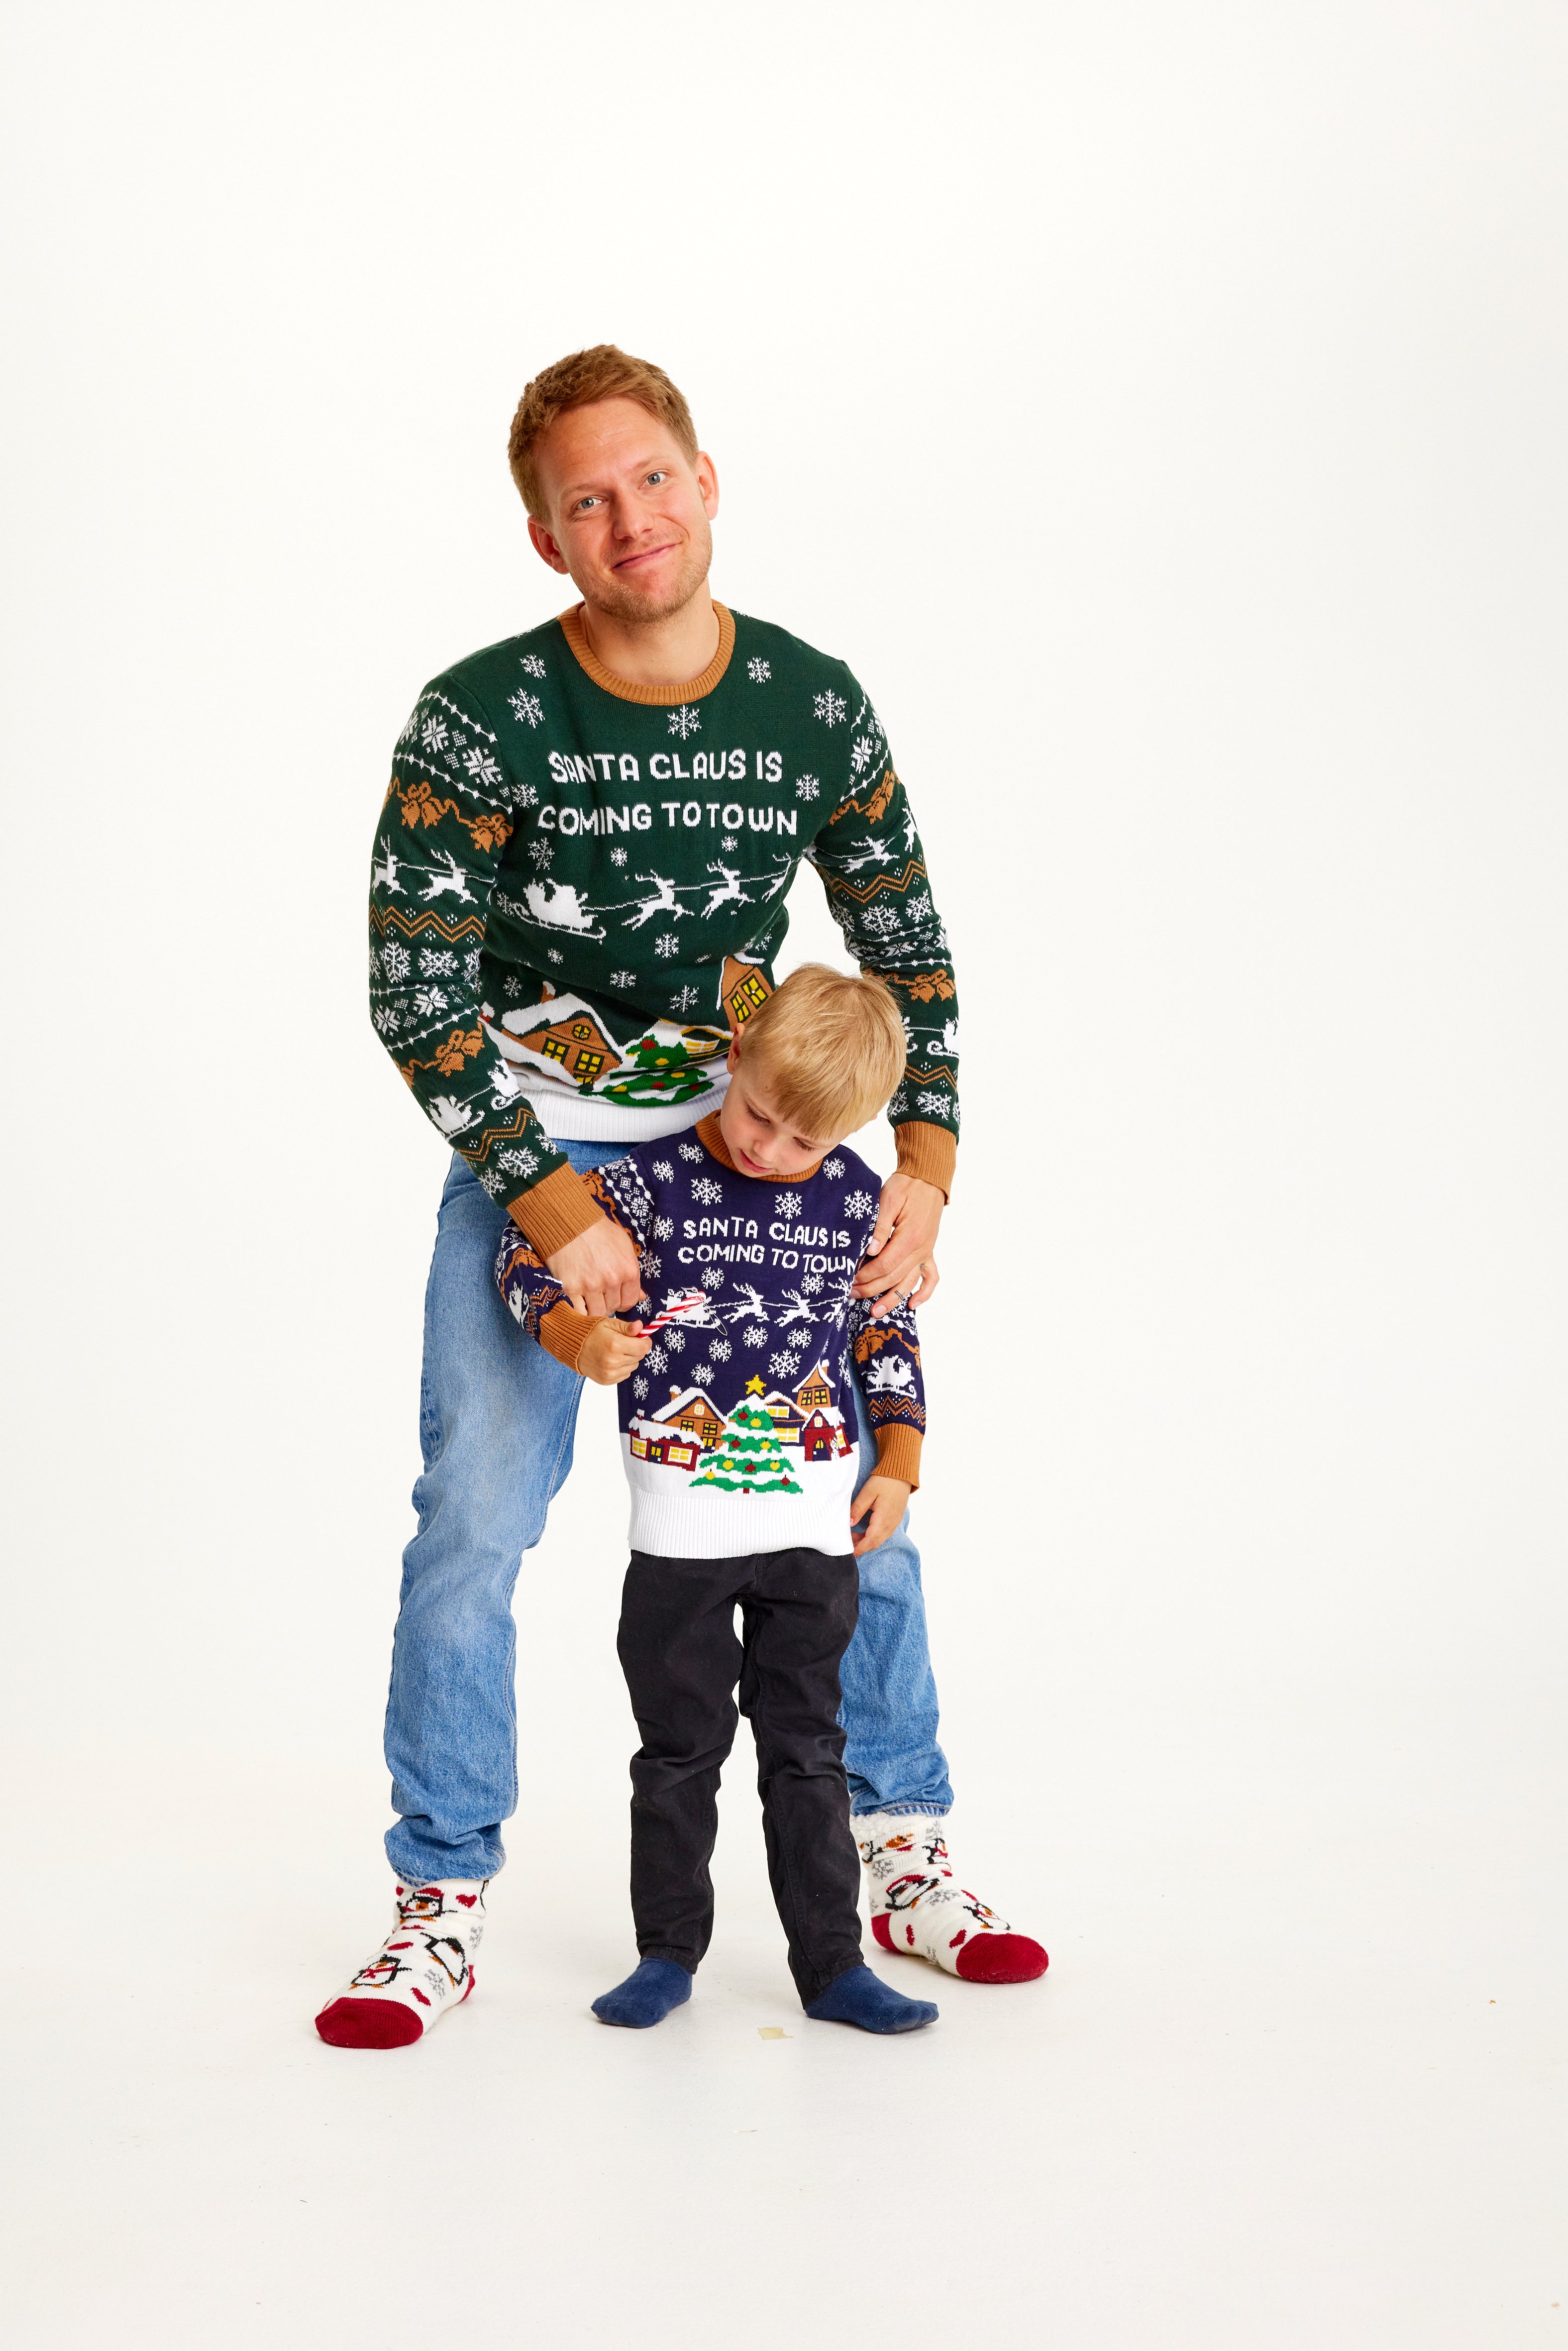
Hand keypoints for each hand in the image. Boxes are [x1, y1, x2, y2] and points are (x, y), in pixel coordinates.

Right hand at [544, 1215, 644, 1317]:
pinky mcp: (571, 1288)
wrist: (570, 1223)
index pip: (630, 1301)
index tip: (615, 1296)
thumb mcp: (624, 1245)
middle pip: (613, 1307)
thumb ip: (632, 1271)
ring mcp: (590, 1286)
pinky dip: (579, 1311)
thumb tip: (641, 1296)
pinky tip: (578, 1303)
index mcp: (628, 1270)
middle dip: (608, 1303)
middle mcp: (611, 1281)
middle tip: (599, 1294)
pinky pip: (579, 1312)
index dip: (622, 1301)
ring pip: (597, 1312)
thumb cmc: (598, 1231)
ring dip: (594, 1308)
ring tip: (588, 1297)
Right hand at [575, 1318, 652, 1386]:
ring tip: (615, 1351)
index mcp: (615, 1344)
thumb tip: (641, 1327)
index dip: (644, 1341)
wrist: (573, 1347)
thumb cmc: (591, 1332)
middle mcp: (613, 1361)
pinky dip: (622, 1367)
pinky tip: (611, 1360)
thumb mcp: (609, 1324)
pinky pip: (625, 1374)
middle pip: (640, 1356)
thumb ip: (627, 1327)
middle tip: (624, 1342)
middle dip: (635, 1348)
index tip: (639, 1337)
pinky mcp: (607, 1380)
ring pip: (634, 1366)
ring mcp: (610, 1373)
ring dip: (629, 1359)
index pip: (644, 1347)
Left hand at [851, 1173, 943, 1318]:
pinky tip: (912, 1305)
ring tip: (875, 1312)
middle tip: (851, 1295)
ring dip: (892, 1299)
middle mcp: (921, 1249)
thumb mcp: (888, 1199)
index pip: (885, 1265)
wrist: (927, 1179)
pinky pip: (931, 1277)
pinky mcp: (928, 1251)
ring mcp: (926, 1252)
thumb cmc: (905, 1186)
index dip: (866, 1275)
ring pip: (909, 1282)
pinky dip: (924, 1293)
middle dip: (871, 1289)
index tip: (849, 1279)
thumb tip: (870, 1250)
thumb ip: (880, 1227)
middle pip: (894, 1277)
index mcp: (909, 1237)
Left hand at [851, 1474, 911, 1557]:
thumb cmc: (884, 1481)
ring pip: (880, 1539)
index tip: (850, 1552)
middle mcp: (891, 1523)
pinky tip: (865, 1531)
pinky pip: (884, 1533)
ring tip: (853, 1536)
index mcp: (884, 1518)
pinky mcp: (895, 1519)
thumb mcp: (867, 1493)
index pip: (870, 1540)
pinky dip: (873, 1536)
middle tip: (847, 1542)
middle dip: (861, 1546)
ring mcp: (895, 1522)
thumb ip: (857, 1509)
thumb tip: (849, 1524)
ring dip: (867, 1541)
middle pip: (875, 1542)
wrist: (902, 1473)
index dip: (860, 1548)